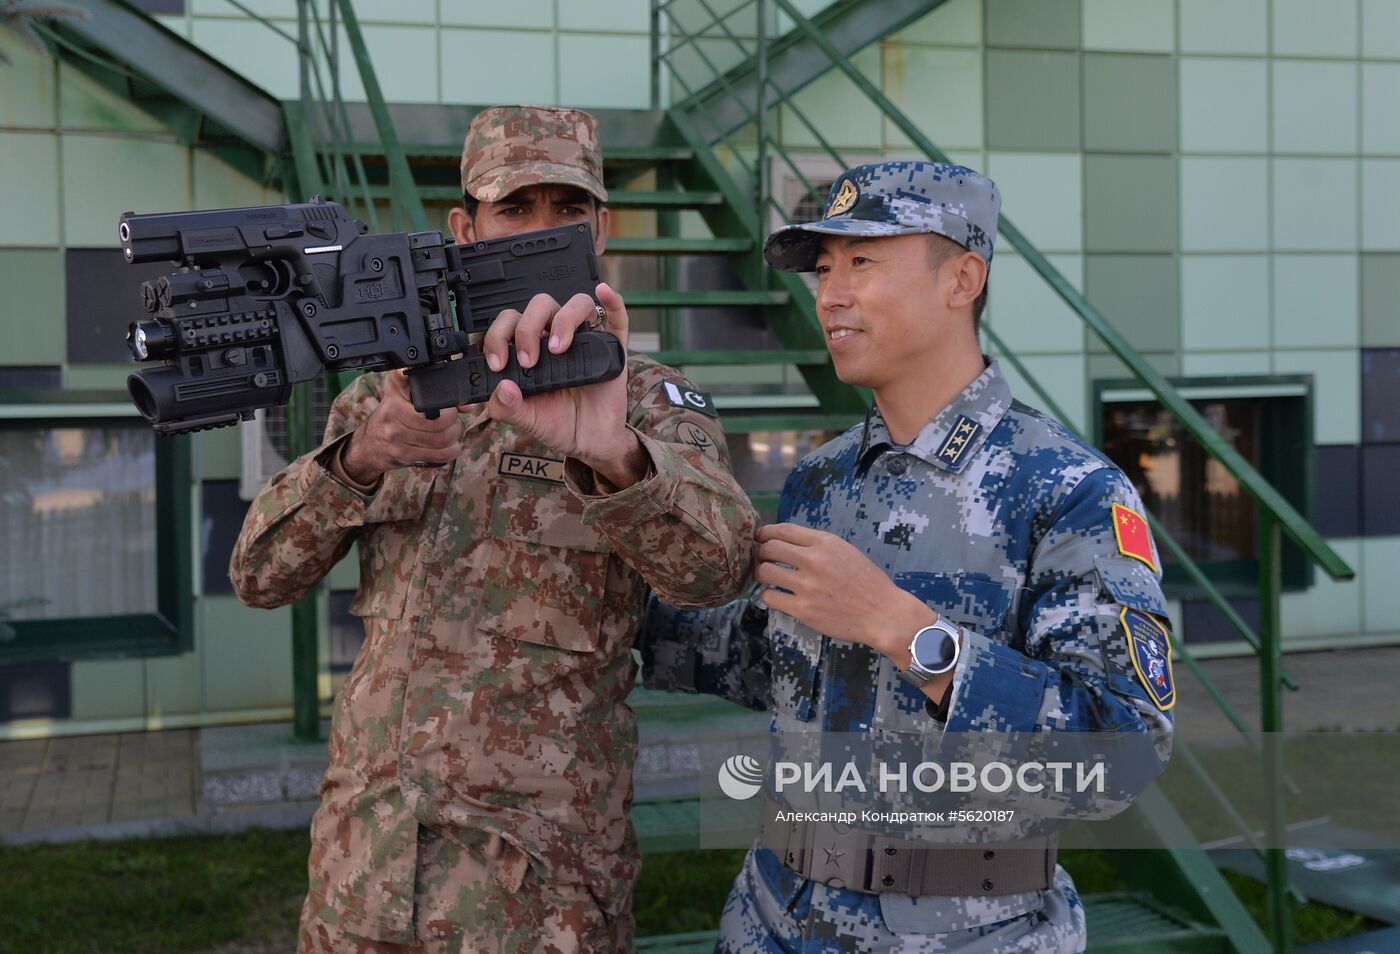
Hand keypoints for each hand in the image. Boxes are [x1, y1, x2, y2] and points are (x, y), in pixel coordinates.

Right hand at [342, 369, 463, 483]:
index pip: (404, 380)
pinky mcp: (404, 455)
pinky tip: (449, 445)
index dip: (421, 380)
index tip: (430, 382)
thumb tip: (468, 405)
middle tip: (453, 419)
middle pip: (438, 419)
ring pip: (441, 438)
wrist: (370, 445)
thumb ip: (436, 393)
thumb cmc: (393, 416)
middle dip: (454, 420)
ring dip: (454, 435)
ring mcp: (396, 435)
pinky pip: (439, 454)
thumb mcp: (404, 396)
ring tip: (452, 431)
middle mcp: (392, 412)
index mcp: (394, 392)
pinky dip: (452, 450)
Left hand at [481, 282, 647, 488]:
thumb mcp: (526, 421)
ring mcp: (586, 341)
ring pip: (576, 305)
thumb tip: (502, 388)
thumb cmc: (558, 424)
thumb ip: (508, 408)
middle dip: (528, 328)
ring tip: (559, 348)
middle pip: (541, 306)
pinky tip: (603, 293)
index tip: (498, 363)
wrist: (590, 442)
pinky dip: (612, 301)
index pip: (510, 323)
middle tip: (528, 361)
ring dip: (564, 319)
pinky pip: (616, 318)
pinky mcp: (613, 349)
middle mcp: (556, 338)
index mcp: (531, 349)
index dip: (498, 337)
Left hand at [757, 523, 954, 703]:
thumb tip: (790, 543)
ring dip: (761, 573)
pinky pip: (769, 597)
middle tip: (761, 559)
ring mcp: (806, 586)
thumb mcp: (846, 551)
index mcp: (825, 543)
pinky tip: (775, 596)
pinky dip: (767, 596)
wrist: (883, 614)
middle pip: (769, 548)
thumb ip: (819, 545)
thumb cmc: (868, 583)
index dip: (765, 533)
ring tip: (766, 578)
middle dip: (760, 552)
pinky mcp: (802, 609)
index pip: (783, 530)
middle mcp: (813, 561)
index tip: (760, 538)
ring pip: (764, 572)